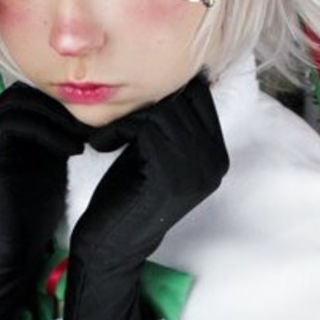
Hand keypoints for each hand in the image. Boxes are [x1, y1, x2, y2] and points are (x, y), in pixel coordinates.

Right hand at [0, 81, 87, 276]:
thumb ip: (57, 133)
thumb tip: (85, 110)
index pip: (31, 94)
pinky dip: (48, 132)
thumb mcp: (50, 162)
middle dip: (62, 108)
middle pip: (25, 93)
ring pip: (22, 103)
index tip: (97, 122)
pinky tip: (72, 150)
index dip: (64, 104)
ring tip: (85, 138)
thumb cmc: (32, 212)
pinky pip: (16, 123)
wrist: (10, 248)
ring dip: (59, 119)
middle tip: (94, 126)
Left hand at [67, 75, 228, 282]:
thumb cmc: (127, 194)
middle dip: (145, 103)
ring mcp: (195, 169)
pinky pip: (144, 126)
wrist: (111, 247)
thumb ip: (172, 123)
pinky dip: (117, 130)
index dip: (161, 95)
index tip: (133, 117)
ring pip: (162, 109)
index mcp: (217, 155)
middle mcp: (215, 161)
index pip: (198, 95)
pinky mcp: (169, 175)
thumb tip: (172, 73)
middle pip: (182, 98)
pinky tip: (103, 146)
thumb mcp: (156, 152)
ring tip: (108, 138)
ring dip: (128, 117)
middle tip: (117, 126)